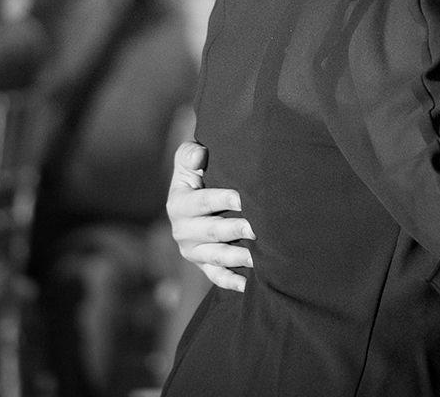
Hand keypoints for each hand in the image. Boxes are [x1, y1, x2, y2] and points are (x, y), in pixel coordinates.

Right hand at [166, 141, 254, 291]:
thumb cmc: (199, 172)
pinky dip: (231, 282)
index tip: (244, 197)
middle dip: (237, 229)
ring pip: (217, 256)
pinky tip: (249, 285)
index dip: (224, 198)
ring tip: (260, 257)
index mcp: (178, 204)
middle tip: (258, 228)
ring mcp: (193, 251)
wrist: (194, 199)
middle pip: (213, 231)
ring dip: (238, 257)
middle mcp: (182, 231)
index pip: (203, 201)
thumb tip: (199, 155)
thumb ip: (189, 154)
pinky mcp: (203, 265)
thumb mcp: (188, 160)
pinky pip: (216, 276)